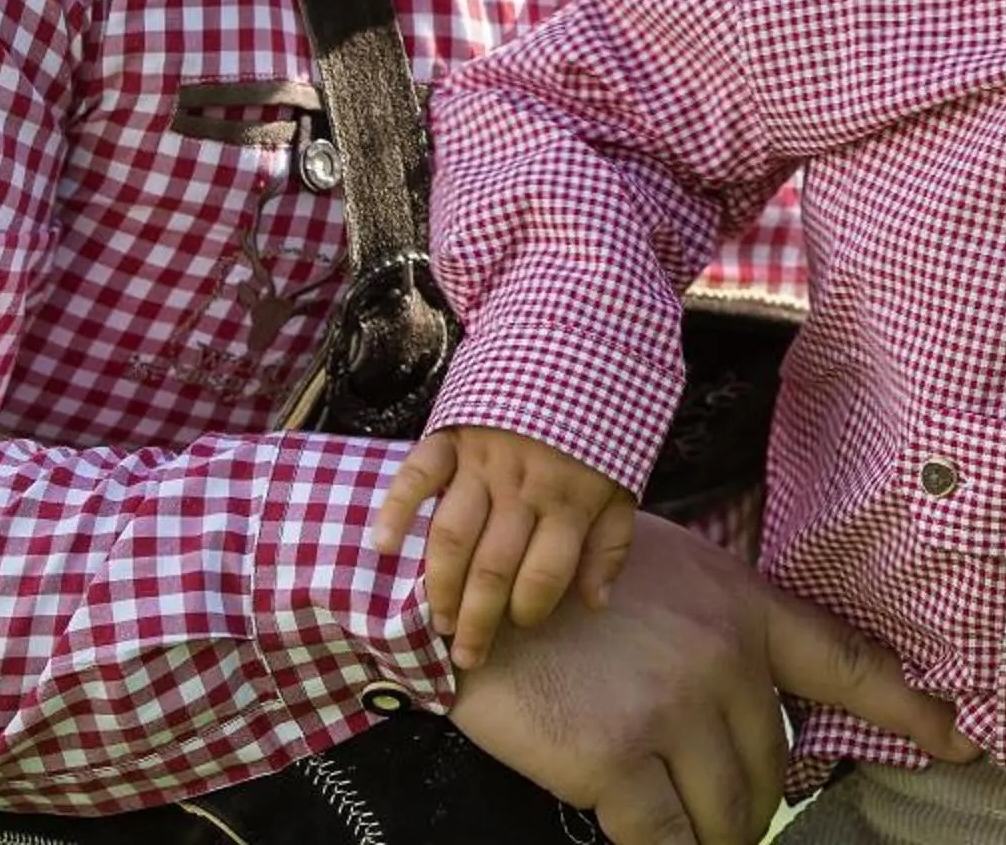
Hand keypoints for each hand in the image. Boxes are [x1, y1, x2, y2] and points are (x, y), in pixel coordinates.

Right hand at [368, 426, 636, 668]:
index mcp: (570, 502)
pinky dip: (396, 508)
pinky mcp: (452, 437)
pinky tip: (382, 545)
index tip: (519, 628)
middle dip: (478, 621)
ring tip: (438, 621)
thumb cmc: (598, 431)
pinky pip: (419, 475)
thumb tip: (594, 604)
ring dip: (441, 585)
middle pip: (494, 568)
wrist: (577, 350)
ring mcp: (484, 463)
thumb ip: (610, 545)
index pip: (544, 576)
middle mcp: (524, 488)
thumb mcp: (623, 485)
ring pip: (454, 535)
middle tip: (466, 656)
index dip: (529, 612)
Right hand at [448, 512, 977, 844]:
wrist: (471, 586)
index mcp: (745, 608)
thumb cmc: (566, 582)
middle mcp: (724, 657)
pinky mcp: (619, 757)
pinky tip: (640, 837)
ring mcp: (673, 707)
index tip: (963, 745)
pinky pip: (665, 840)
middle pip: (775, 768)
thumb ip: (722, 629)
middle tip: (706, 804)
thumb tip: (757, 701)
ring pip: (728, 814)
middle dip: (749, 802)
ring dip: (710, 837)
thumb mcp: (671, 574)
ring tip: (676, 826)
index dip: (912, 711)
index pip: (848, 666)